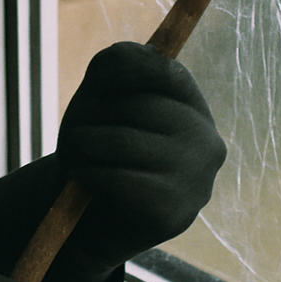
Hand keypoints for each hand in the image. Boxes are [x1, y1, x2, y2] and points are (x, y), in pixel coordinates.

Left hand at [56, 41, 226, 276]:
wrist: (99, 220)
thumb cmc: (104, 146)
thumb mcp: (104, 97)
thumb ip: (114, 66)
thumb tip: (118, 62)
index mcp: (194, 107)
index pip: (168, 72)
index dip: (130, 68)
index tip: (94, 81)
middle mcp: (206, 141)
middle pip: (140, 106)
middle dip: (93, 113)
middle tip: (74, 129)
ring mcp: (196, 180)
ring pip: (125, 142)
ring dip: (85, 144)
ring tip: (74, 151)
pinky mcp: (174, 213)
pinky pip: (120, 180)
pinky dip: (90, 175)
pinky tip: (84, 177)